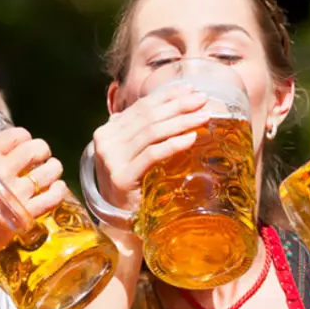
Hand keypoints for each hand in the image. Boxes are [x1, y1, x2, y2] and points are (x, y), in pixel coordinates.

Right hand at [0, 126, 65, 263]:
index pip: (18, 135)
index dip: (23, 137)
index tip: (21, 143)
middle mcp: (4, 172)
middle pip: (38, 149)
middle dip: (41, 149)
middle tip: (39, 155)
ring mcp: (16, 194)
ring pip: (50, 172)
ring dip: (53, 167)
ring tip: (51, 169)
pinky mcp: (23, 215)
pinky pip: (52, 199)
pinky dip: (59, 190)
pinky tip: (57, 188)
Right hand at [92, 82, 209, 215]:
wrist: (120, 220)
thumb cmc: (134, 183)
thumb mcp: (135, 152)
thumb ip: (145, 130)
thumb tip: (178, 101)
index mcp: (108, 132)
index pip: (141, 107)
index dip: (167, 96)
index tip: (190, 89)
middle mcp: (106, 142)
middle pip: (149, 117)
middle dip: (179, 106)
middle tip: (203, 100)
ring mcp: (112, 160)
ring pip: (152, 133)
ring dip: (182, 121)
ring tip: (203, 116)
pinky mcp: (122, 178)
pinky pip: (153, 155)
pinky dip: (174, 144)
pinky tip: (192, 138)